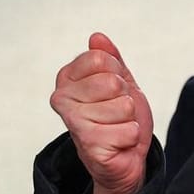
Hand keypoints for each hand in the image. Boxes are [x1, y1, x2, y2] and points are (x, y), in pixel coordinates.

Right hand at [50, 33, 153, 193]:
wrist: (124, 157)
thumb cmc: (119, 118)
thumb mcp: (120, 82)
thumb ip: (110, 58)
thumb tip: (97, 37)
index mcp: (67, 78)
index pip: (101, 59)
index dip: (118, 74)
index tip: (113, 92)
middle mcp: (62, 98)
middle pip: (112, 82)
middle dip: (125, 99)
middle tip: (117, 113)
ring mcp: (73, 121)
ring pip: (123, 106)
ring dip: (129, 120)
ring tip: (117, 128)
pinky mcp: (88, 143)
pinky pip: (128, 130)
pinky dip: (131, 137)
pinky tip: (118, 143)